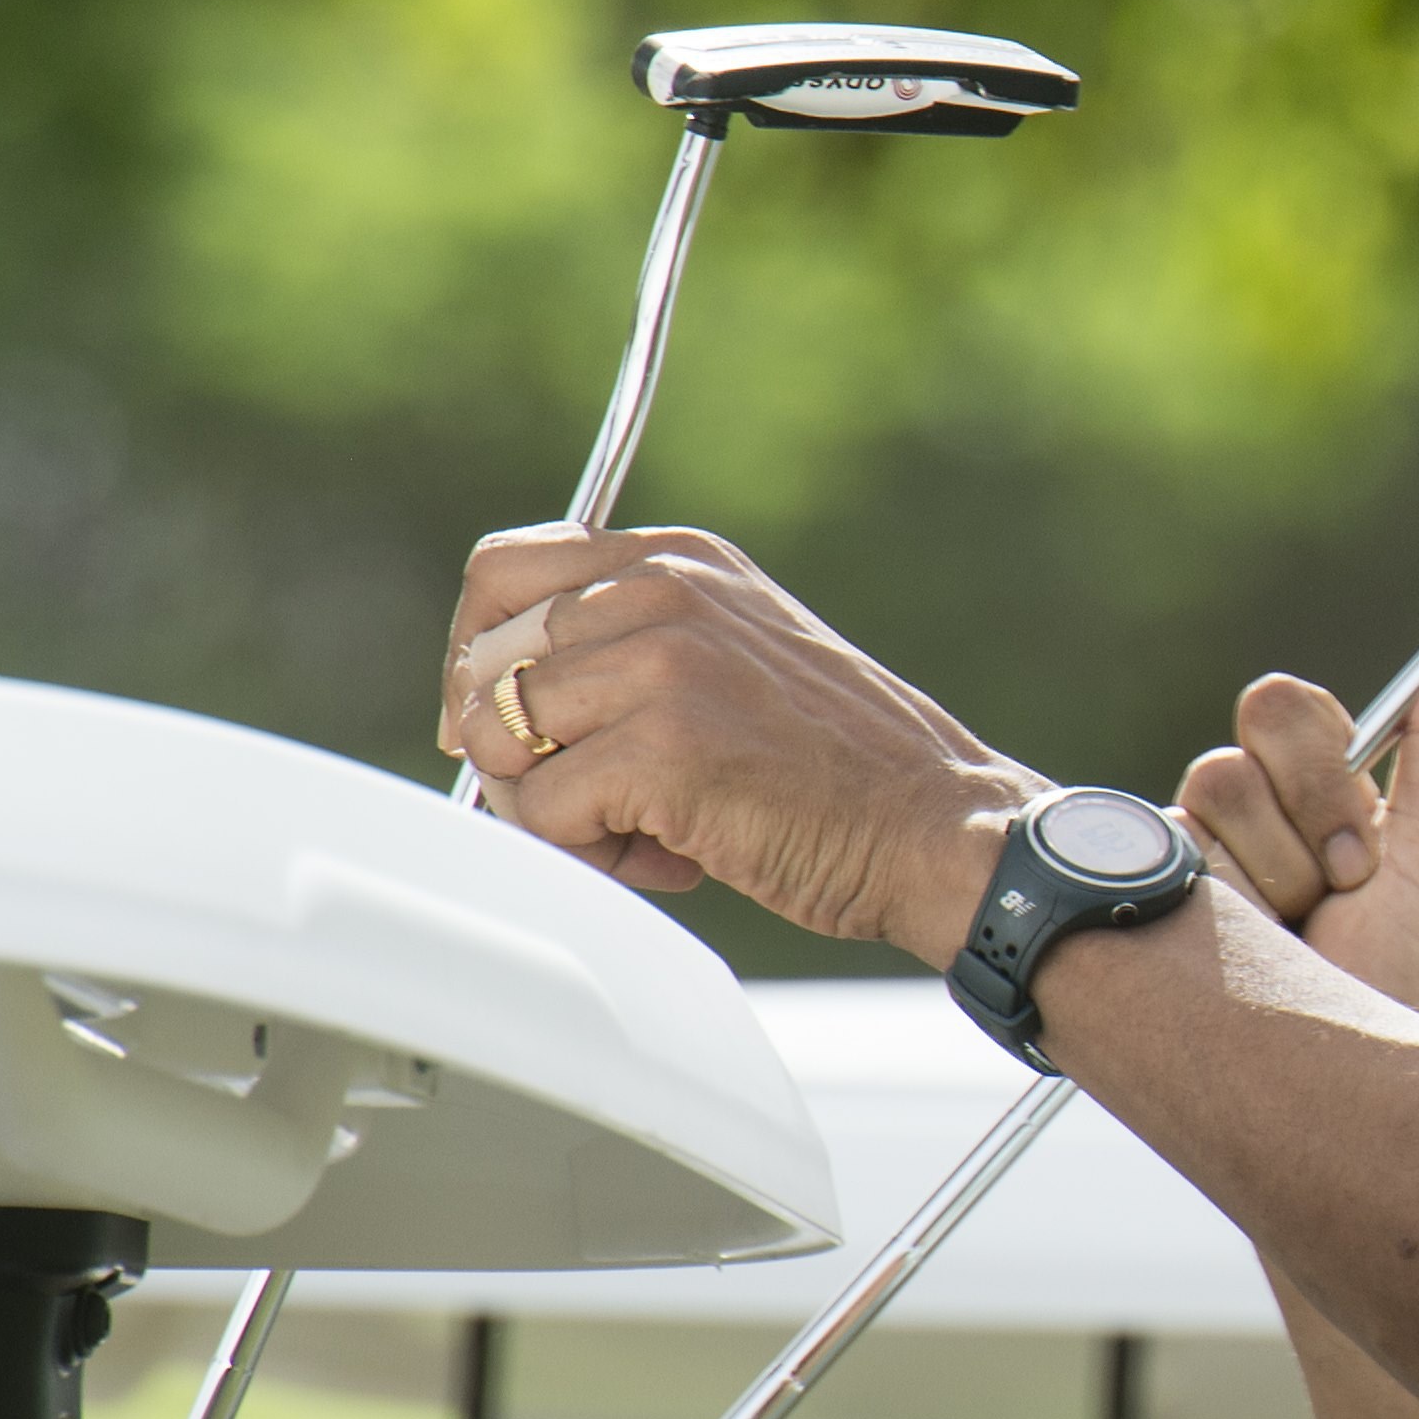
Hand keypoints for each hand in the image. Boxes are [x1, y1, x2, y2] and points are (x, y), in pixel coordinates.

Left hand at [438, 523, 1042, 963]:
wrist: (941, 830)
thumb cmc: (847, 772)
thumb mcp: (740, 655)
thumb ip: (636, 644)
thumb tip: (493, 704)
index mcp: (680, 560)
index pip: (503, 572)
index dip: (478, 656)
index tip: (503, 724)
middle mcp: (662, 590)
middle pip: (483, 664)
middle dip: (512, 752)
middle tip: (595, 803)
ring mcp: (659, 663)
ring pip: (498, 741)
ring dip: (554, 810)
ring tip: (645, 832)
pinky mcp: (658, 747)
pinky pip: (541, 810)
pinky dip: (591, 855)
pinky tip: (676, 858)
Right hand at [1174, 632, 1418, 1023]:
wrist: (1339, 1089)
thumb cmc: (1392, 981)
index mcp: (1315, 793)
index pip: (1292, 705)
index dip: (1328, 757)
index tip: (1360, 842)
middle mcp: (1248, 812)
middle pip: (1260, 718)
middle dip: (1318, 803)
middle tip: (1342, 886)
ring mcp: (1192, 849)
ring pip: (1218, 779)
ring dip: (1281, 871)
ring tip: (1300, 937)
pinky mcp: (1146, 891)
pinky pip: (1174, 842)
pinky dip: (1232, 901)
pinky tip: (1250, 949)